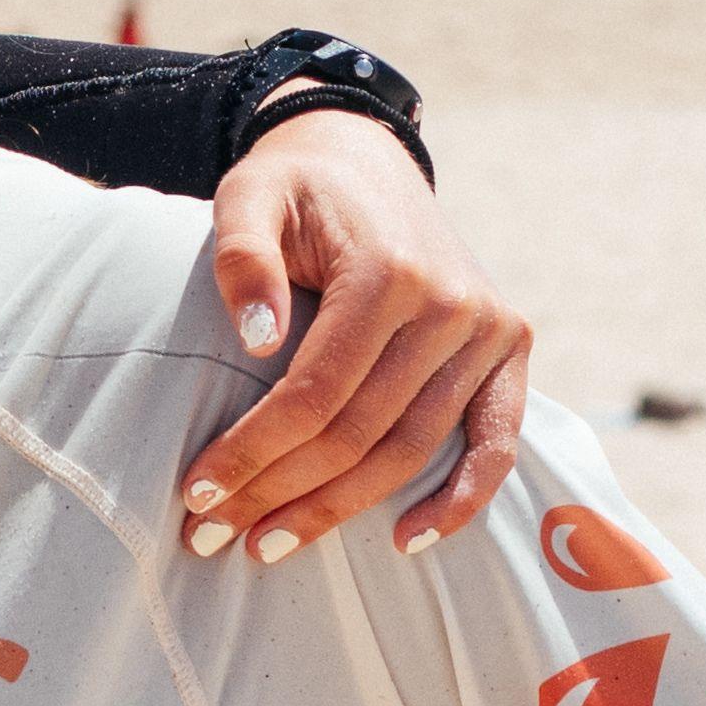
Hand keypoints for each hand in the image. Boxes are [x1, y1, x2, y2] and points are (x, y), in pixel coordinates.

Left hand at [184, 127, 530, 564]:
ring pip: (411, 451)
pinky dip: (461, 499)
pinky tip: (405, 541)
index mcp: (388, 272)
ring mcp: (488, 330)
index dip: (254, 452)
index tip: (196, 492)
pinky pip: (496, 442)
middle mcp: (451, 305)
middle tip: (213, 536)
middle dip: (279, 493)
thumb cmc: (295, 188)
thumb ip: (242, 256)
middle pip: (359, 433)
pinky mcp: (509, 348)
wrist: (366, 161)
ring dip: (340, 511)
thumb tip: (257, 338)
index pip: (314, 394)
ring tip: (269, 544)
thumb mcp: (249, 196)